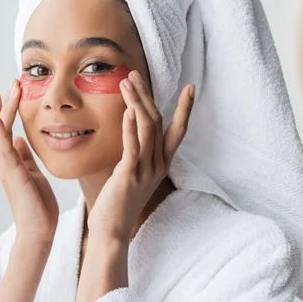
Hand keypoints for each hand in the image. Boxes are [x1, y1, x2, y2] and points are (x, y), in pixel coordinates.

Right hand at [0, 79, 59, 244]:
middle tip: (12, 80)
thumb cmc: (38, 205)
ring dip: (3, 110)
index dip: (11, 107)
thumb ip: (24, 157)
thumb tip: (21, 140)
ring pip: (1, 132)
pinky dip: (0, 133)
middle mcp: (5, 160)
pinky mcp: (11, 173)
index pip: (9, 128)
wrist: (38, 230)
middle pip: (3, 125)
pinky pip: (4, 149)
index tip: (16, 88)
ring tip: (4, 90)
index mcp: (11, 160)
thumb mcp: (33, 173)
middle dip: (7, 102)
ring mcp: (6, 166)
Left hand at [87, 70, 194, 240]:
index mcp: (161, 163)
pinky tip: (128, 111)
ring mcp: (145, 170)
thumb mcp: (133, 172)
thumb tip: (131, 130)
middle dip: (148, 95)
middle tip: (134, 73)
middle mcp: (158, 164)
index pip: (178, 130)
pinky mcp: (129, 175)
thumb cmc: (119, 199)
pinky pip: (133, 148)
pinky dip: (131, 128)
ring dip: (137, 103)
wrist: (112, 229)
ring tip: (126, 82)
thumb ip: (137, 153)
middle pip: (159, 122)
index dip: (185, 108)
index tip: (190, 87)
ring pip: (147, 129)